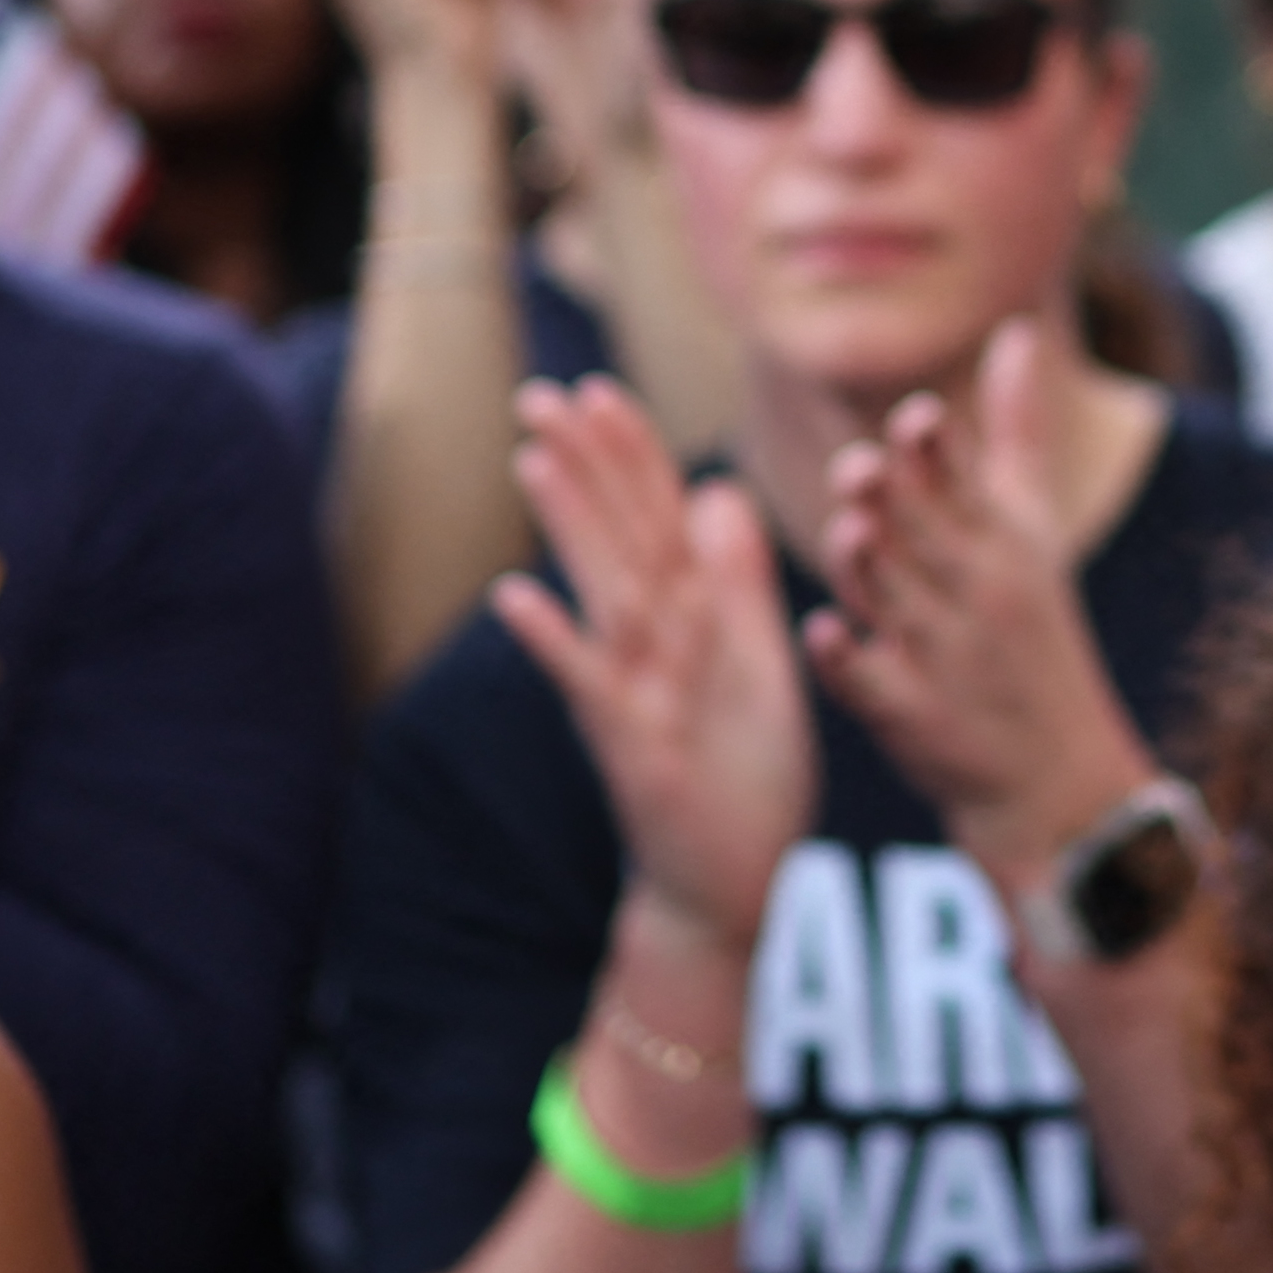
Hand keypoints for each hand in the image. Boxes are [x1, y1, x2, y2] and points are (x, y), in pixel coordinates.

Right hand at [488, 376, 817, 960]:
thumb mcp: (758, 664)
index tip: (599, 389)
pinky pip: (590, 687)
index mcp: (691, 619)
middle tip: (539, 393)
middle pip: (618, 538)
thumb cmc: (741, 775)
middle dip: (584, 465)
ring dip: (569, 528)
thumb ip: (740, 582)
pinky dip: (554, 644)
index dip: (631, 455)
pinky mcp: (630, 746)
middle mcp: (652, 646)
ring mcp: (635, 692)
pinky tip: (513, 596)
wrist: (732, 882)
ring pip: (603, 594)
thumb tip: (718, 490)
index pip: (658, 519)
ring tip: (533, 459)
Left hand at [808, 321, 1146, 890]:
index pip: (970, 486)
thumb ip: (1015, 430)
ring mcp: (946, 659)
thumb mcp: (1034, 530)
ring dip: (872, 569)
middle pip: (927, 538)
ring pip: (898, 602)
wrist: (1057, 774)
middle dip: (896, 505)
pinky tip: (822, 635)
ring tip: (849, 536)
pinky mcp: (914, 718)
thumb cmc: (1032, 631)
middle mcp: (977, 595)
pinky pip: (874, 685)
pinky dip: (849, 661)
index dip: (940, 456)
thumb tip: (1015, 332)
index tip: (917, 419)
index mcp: (1005, 543)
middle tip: (859, 469)